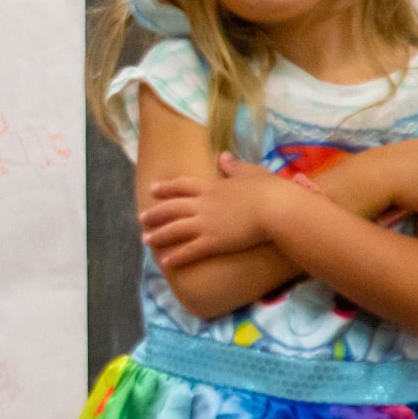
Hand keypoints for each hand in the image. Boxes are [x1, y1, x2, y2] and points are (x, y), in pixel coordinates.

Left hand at [139, 161, 289, 267]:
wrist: (276, 209)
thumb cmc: (268, 190)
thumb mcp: (250, 172)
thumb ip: (234, 166)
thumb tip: (223, 156)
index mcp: (211, 187)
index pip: (182, 186)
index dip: (166, 188)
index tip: (153, 189)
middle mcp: (203, 204)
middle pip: (172, 208)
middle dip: (155, 214)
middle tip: (141, 219)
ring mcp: (206, 223)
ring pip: (175, 230)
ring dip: (159, 236)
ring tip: (146, 240)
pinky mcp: (213, 242)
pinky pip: (190, 250)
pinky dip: (176, 257)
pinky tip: (166, 262)